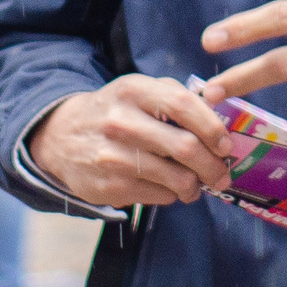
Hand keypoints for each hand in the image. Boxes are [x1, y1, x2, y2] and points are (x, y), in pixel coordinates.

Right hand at [28, 75, 234, 207]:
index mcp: (133, 90)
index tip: (225, 144)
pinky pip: (160, 196)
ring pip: (176, 178)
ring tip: (198, 184)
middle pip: (184, 146)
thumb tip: (219, 116)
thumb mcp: (138, 90)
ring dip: (196, 185)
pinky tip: (169, 187)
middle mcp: (121, 122)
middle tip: (223, 174)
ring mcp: (114, 157)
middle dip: (213, 165)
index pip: (183, 105)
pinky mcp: (110, 187)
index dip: (212, 127)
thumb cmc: (115, 111)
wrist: (61, 137)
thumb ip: (176, 96)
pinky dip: (173, 194)